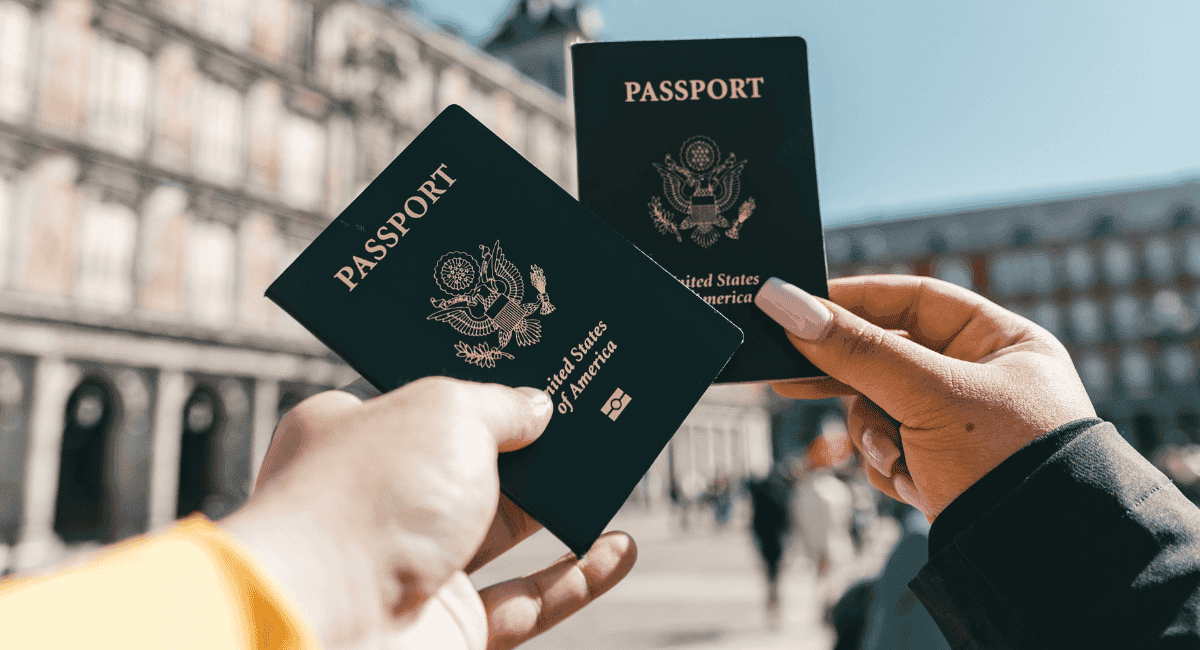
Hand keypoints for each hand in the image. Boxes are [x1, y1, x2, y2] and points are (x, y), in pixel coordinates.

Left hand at [221, 377, 636, 649]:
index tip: (527, 363)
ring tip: (610, 472)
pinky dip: (576, 579)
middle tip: (583, 413)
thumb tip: (537, 407)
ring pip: (500, 531)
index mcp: (351, 434)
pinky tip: (620, 549)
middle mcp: (377, 500)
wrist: (327, 627)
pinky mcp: (446, 627)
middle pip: (467, 463)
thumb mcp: (445, 412)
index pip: (416, 396)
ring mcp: (410, 567)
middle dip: (526, 443)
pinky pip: (525, 602)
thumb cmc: (368, 499)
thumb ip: (499, 404)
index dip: (473, 379)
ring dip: (558, 507)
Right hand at [755, 275, 1095, 518]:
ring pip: (880, 408)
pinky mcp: (944, 468)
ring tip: (895, 458)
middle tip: (788, 377)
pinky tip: (915, 485)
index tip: (800, 306)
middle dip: (848, 378)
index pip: (915, 300)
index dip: (857, 300)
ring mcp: (961, 427)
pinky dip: (891, 466)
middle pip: (888, 358)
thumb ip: (854, 349)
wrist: (1040, 563)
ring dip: (875, 436)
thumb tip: (783, 301)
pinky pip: (890, 450)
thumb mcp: (927, 395)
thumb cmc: (1007, 461)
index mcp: (1002, 342)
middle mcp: (983, 378)